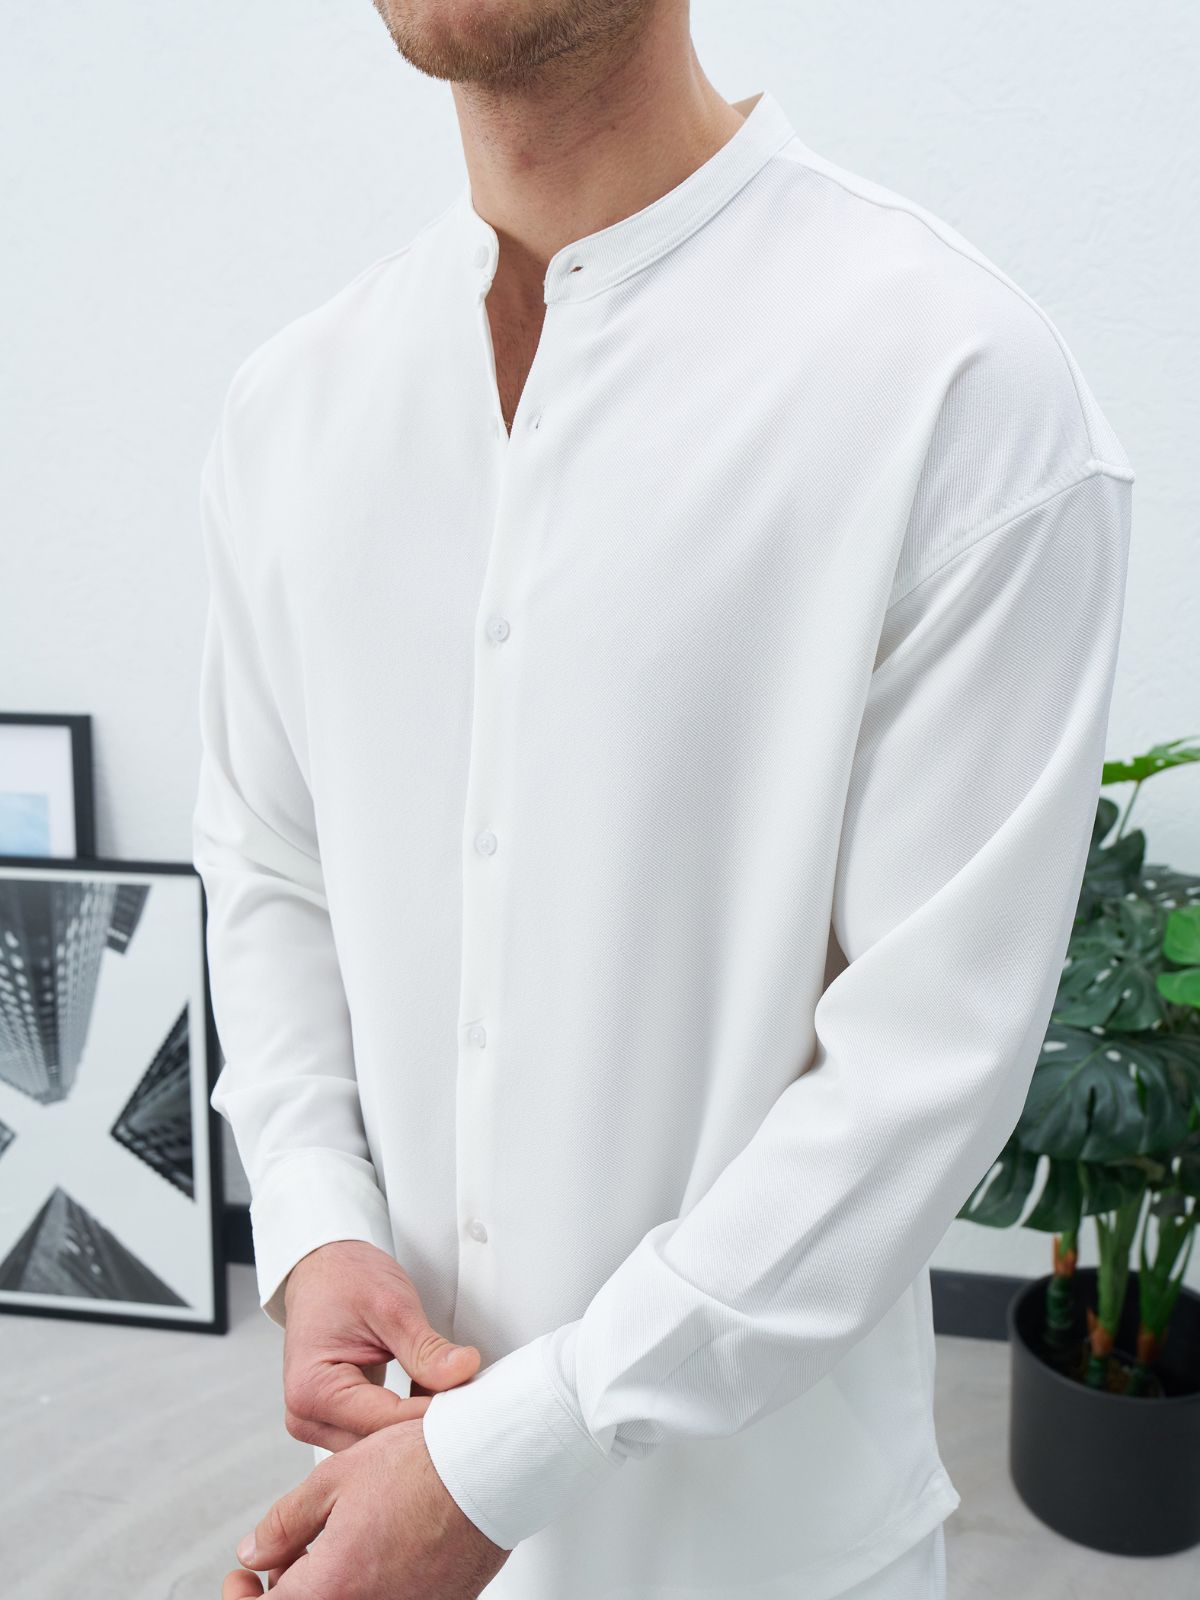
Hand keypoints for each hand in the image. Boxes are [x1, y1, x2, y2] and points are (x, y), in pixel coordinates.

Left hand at [220, 1416, 510, 1598]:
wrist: (491, 1463)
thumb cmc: (423, 1462)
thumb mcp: (336, 1477)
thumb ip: (286, 1523)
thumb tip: (253, 1551)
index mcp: (336, 1584)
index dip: (244, 1597)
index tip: (243, 1579)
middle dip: (286, 1590)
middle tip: (283, 1561)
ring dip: (330, 1586)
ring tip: (334, 1545)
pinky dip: (372, 1583)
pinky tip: (377, 1548)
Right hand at [279, 1240, 480, 1451]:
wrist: (324, 1265)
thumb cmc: (345, 1279)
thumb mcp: (392, 1307)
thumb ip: (426, 1348)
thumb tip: (464, 1371)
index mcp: (311, 1390)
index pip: (383, 1422)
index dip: (431, 1414)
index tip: (470, 1400)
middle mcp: (307, 1415)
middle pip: (378, 1443)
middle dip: (425, 1423)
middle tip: (467, 1395)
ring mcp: (318, 1421)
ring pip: (379, 1445)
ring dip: (416, 1422)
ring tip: (449, 1390)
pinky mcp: (335, 1419)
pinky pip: (376, 1433)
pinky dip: (406, 1416)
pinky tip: (428, 1391)